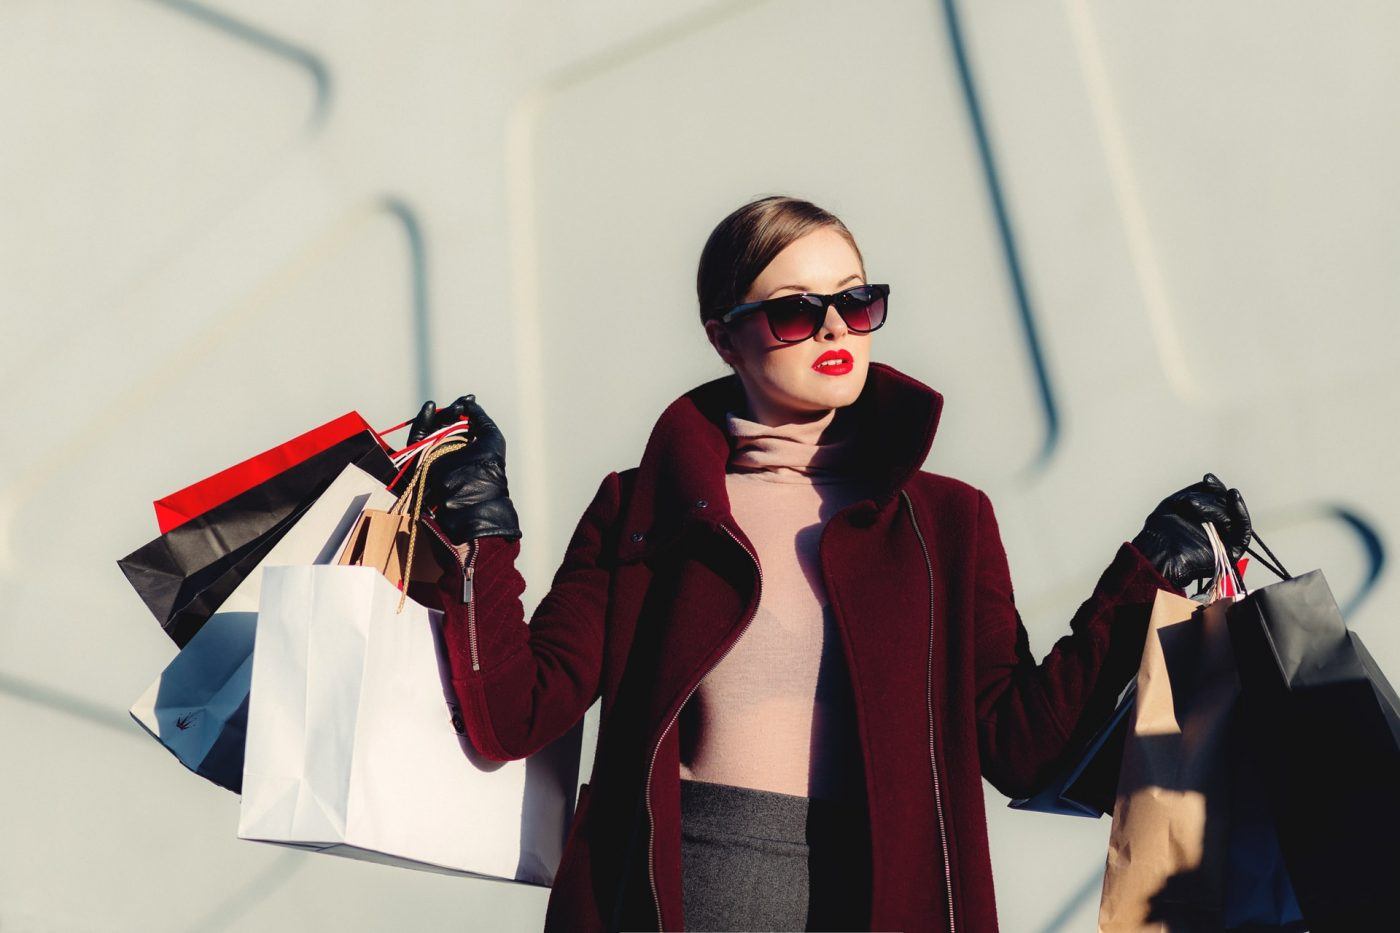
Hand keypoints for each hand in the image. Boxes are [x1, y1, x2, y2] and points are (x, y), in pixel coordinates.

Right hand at [407, 394, 521, 544]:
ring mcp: (435, 455)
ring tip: (451, 409)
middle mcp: (451, 450)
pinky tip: (430, 407)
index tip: (469, 399)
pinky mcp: (420, 459)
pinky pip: (417, 438)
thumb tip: (469, 402)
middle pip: (445, 423)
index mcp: (469, 446)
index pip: (461, 422)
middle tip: (460, 407)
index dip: (463, 408)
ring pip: (432, 428)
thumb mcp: (491, 436)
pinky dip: (422, 422)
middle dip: (452, 411)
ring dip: (440, 415)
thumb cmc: (488, 465)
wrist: (471, 493)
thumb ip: (480, 417)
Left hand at [1130, 472, 1251, 589]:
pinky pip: (1243, 531)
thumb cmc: (1161, 532)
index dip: (1215, 488)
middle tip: (1190, 501)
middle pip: (1225, 506)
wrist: (1157, 555)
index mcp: (1205, 520)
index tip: (1207, 478)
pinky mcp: (1233, 552)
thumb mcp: (1175, 504)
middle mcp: (1217, 529)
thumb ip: (1195, 492)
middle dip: (1210, 498)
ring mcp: (1226, 540)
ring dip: (1215, 505)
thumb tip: (1210, 481)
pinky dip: (1241, 513)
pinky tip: (1233, 497)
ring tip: (1192, 505)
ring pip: (1231, 515)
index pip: (1218, 500)